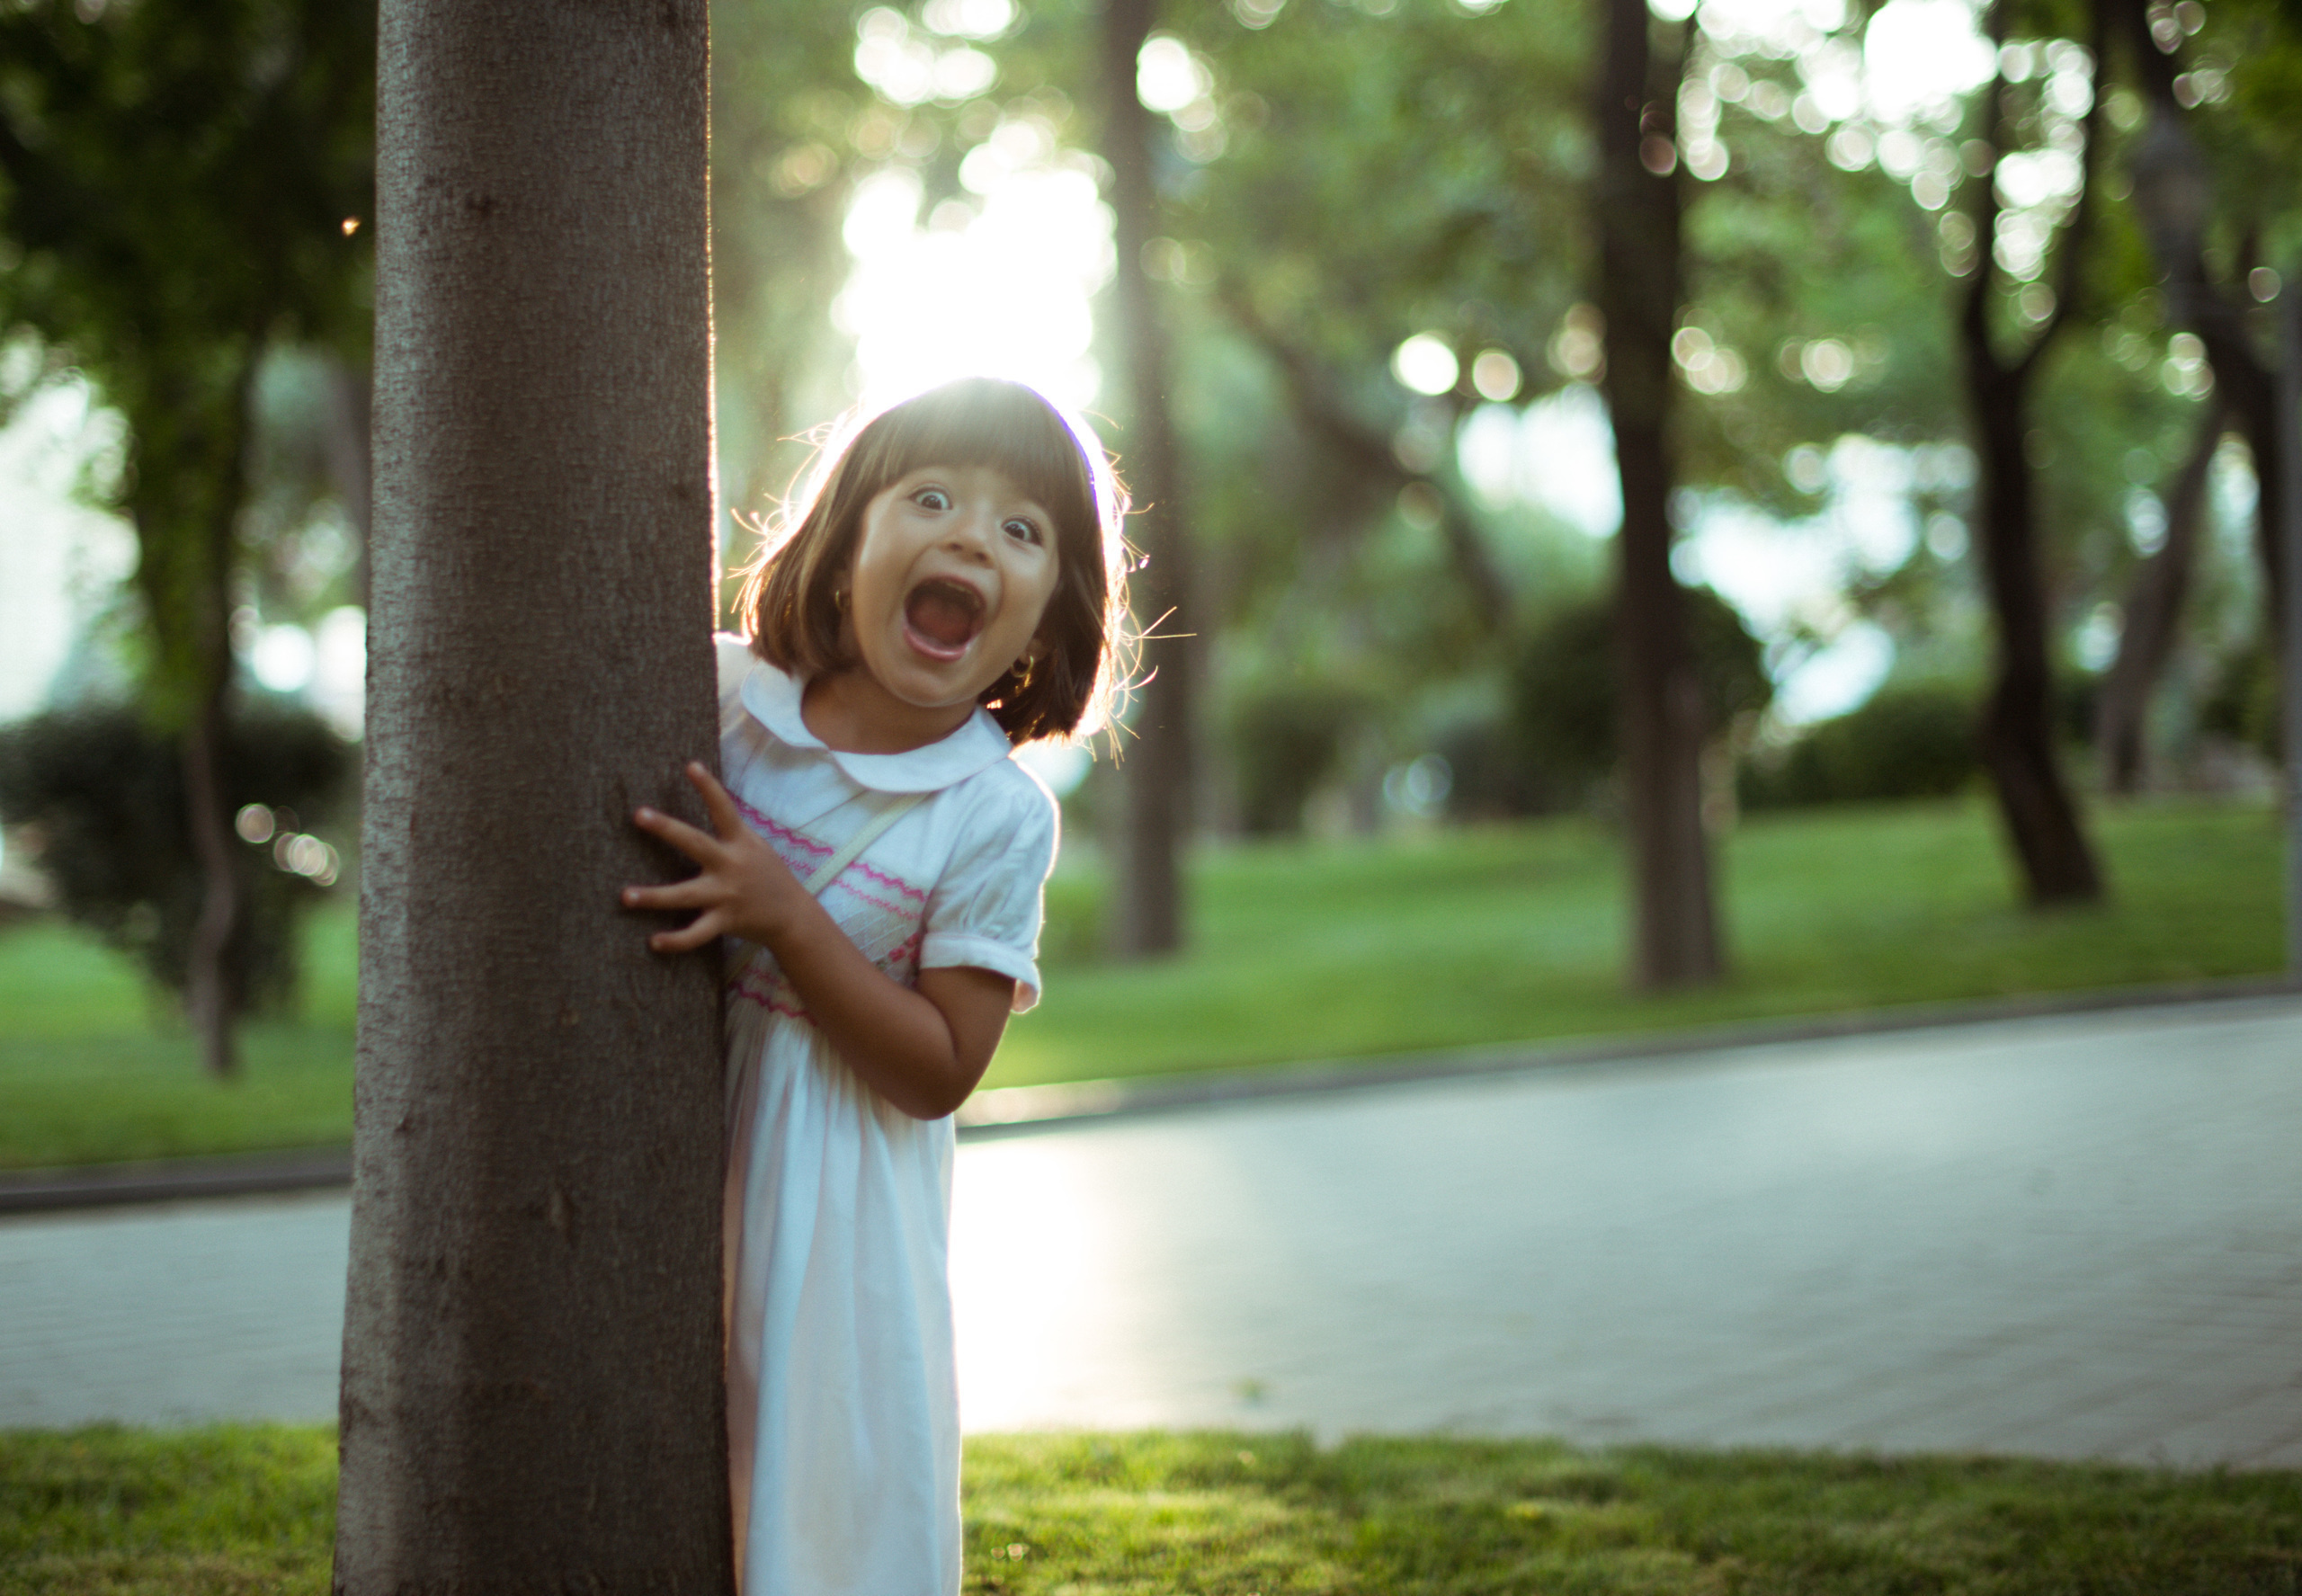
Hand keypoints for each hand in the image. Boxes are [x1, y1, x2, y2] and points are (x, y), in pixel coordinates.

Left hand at [622, 762, 803, 952]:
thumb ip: (731, 831)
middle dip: (667, 829)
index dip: (709, 787)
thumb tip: (709, 801)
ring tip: (626, 896)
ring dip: (655, 896)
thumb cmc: (767, 876)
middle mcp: (731, 865)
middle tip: (639, 814)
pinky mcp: (725, 921)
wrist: (793, 917)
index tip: (691, 766)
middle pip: (695, 843)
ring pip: (686, 895)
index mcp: (740, 843)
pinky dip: (676, 941)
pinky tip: (654, 941)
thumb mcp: (755, 846)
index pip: (724, 809)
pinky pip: (697, 934)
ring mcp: (727, 895)